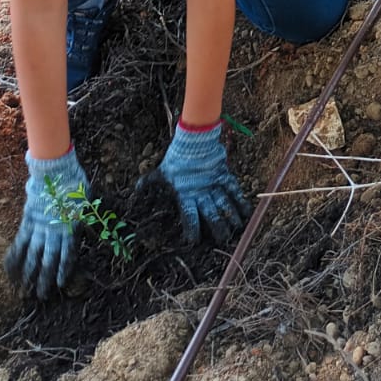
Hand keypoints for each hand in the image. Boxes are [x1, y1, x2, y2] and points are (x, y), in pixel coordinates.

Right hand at [5, 147, 87, 297]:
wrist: (55, 170)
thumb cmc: (75, 184)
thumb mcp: (88, 202)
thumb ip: (89, 218)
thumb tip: (105, 226)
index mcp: (70, 226)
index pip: (67, 253)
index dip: (63, 269)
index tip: (60, 284)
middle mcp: (53, 230)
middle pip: (48, 259)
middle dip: (44, 279)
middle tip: (40, 296)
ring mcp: (38, 227)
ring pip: (32, 255)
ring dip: (27, 274)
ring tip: (23, 291)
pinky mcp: (27, 222)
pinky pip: (19, 242)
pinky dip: (14, 257)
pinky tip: (9, 270)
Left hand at [148, 123, 250, 245]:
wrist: (194, 139)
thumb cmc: (176, 158)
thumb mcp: (159, 172)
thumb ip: (148, 184)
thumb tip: (133, 193)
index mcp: (186, 194)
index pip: (189, 216)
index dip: (192, 229)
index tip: (194, 242)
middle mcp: (202, 192)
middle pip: (211, 214)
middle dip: (218, 229)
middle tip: (223, 241)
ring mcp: (214, 184)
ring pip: (224, 204)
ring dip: (231, 217)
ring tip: (237, 230)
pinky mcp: (224, 175)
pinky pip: (234, 190)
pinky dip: (241, 200)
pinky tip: (247, 212)